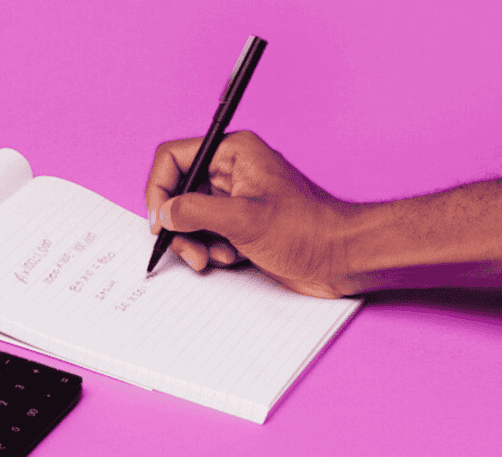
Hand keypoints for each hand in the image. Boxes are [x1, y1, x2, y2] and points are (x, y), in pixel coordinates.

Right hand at [145, 131, 357, 297]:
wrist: (341, 258)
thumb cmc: (308, 230)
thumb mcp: (244, 221)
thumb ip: (195, 212)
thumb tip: (164, 213)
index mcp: (233, 153)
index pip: (173, 158)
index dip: (160, 190)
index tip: (160, 221)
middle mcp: (231, 172)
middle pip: (178, 192)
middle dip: (179, 225)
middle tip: (188, 249)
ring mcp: (235, 200)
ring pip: (190, 217)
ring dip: (195, 243)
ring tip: (214, 257)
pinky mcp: (241, 225)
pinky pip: (207, 235)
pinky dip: (212, 250)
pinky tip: (233, 258)